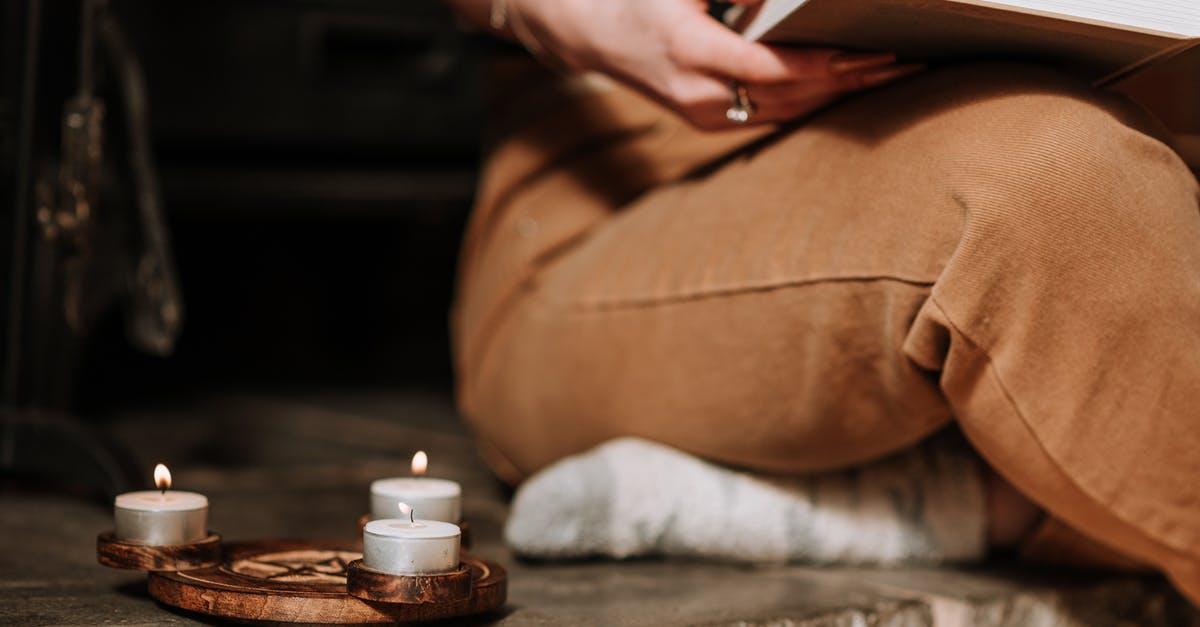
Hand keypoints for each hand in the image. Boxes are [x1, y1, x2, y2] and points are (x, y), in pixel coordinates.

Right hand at [507, 0, 921, 128]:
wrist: (593, 35)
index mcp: (688, 50)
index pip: (771, 66)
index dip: (824, 63)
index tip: (870, 50)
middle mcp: (698, 93)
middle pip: (790, 95)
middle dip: (849, 80)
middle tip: (905, 60)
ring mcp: (703, 116)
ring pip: (785, 110)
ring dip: (840, 94)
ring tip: (890, 73)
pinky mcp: (709, 123)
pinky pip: (771, 114)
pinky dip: (813, 100)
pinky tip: (849, 85)